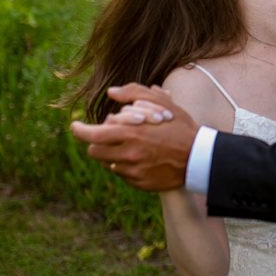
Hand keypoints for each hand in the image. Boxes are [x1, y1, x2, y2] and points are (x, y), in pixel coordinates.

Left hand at [70, 83, 199, 191]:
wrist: (200, 157)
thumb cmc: (181, 127)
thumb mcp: (163, 103)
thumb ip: (135, 93)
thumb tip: (111, 92)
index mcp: (131, 133)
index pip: (92, 135)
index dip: (79, 130)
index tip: (75, 126)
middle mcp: (129, 154)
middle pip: (95, 151)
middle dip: (97, 142)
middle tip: (108, 136)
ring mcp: (133, 171)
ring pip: (107, 163)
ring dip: (112, 154)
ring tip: (129, 146)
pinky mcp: (140, 183)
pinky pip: (122, 174)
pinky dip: (126, 165)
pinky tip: (141, 158)